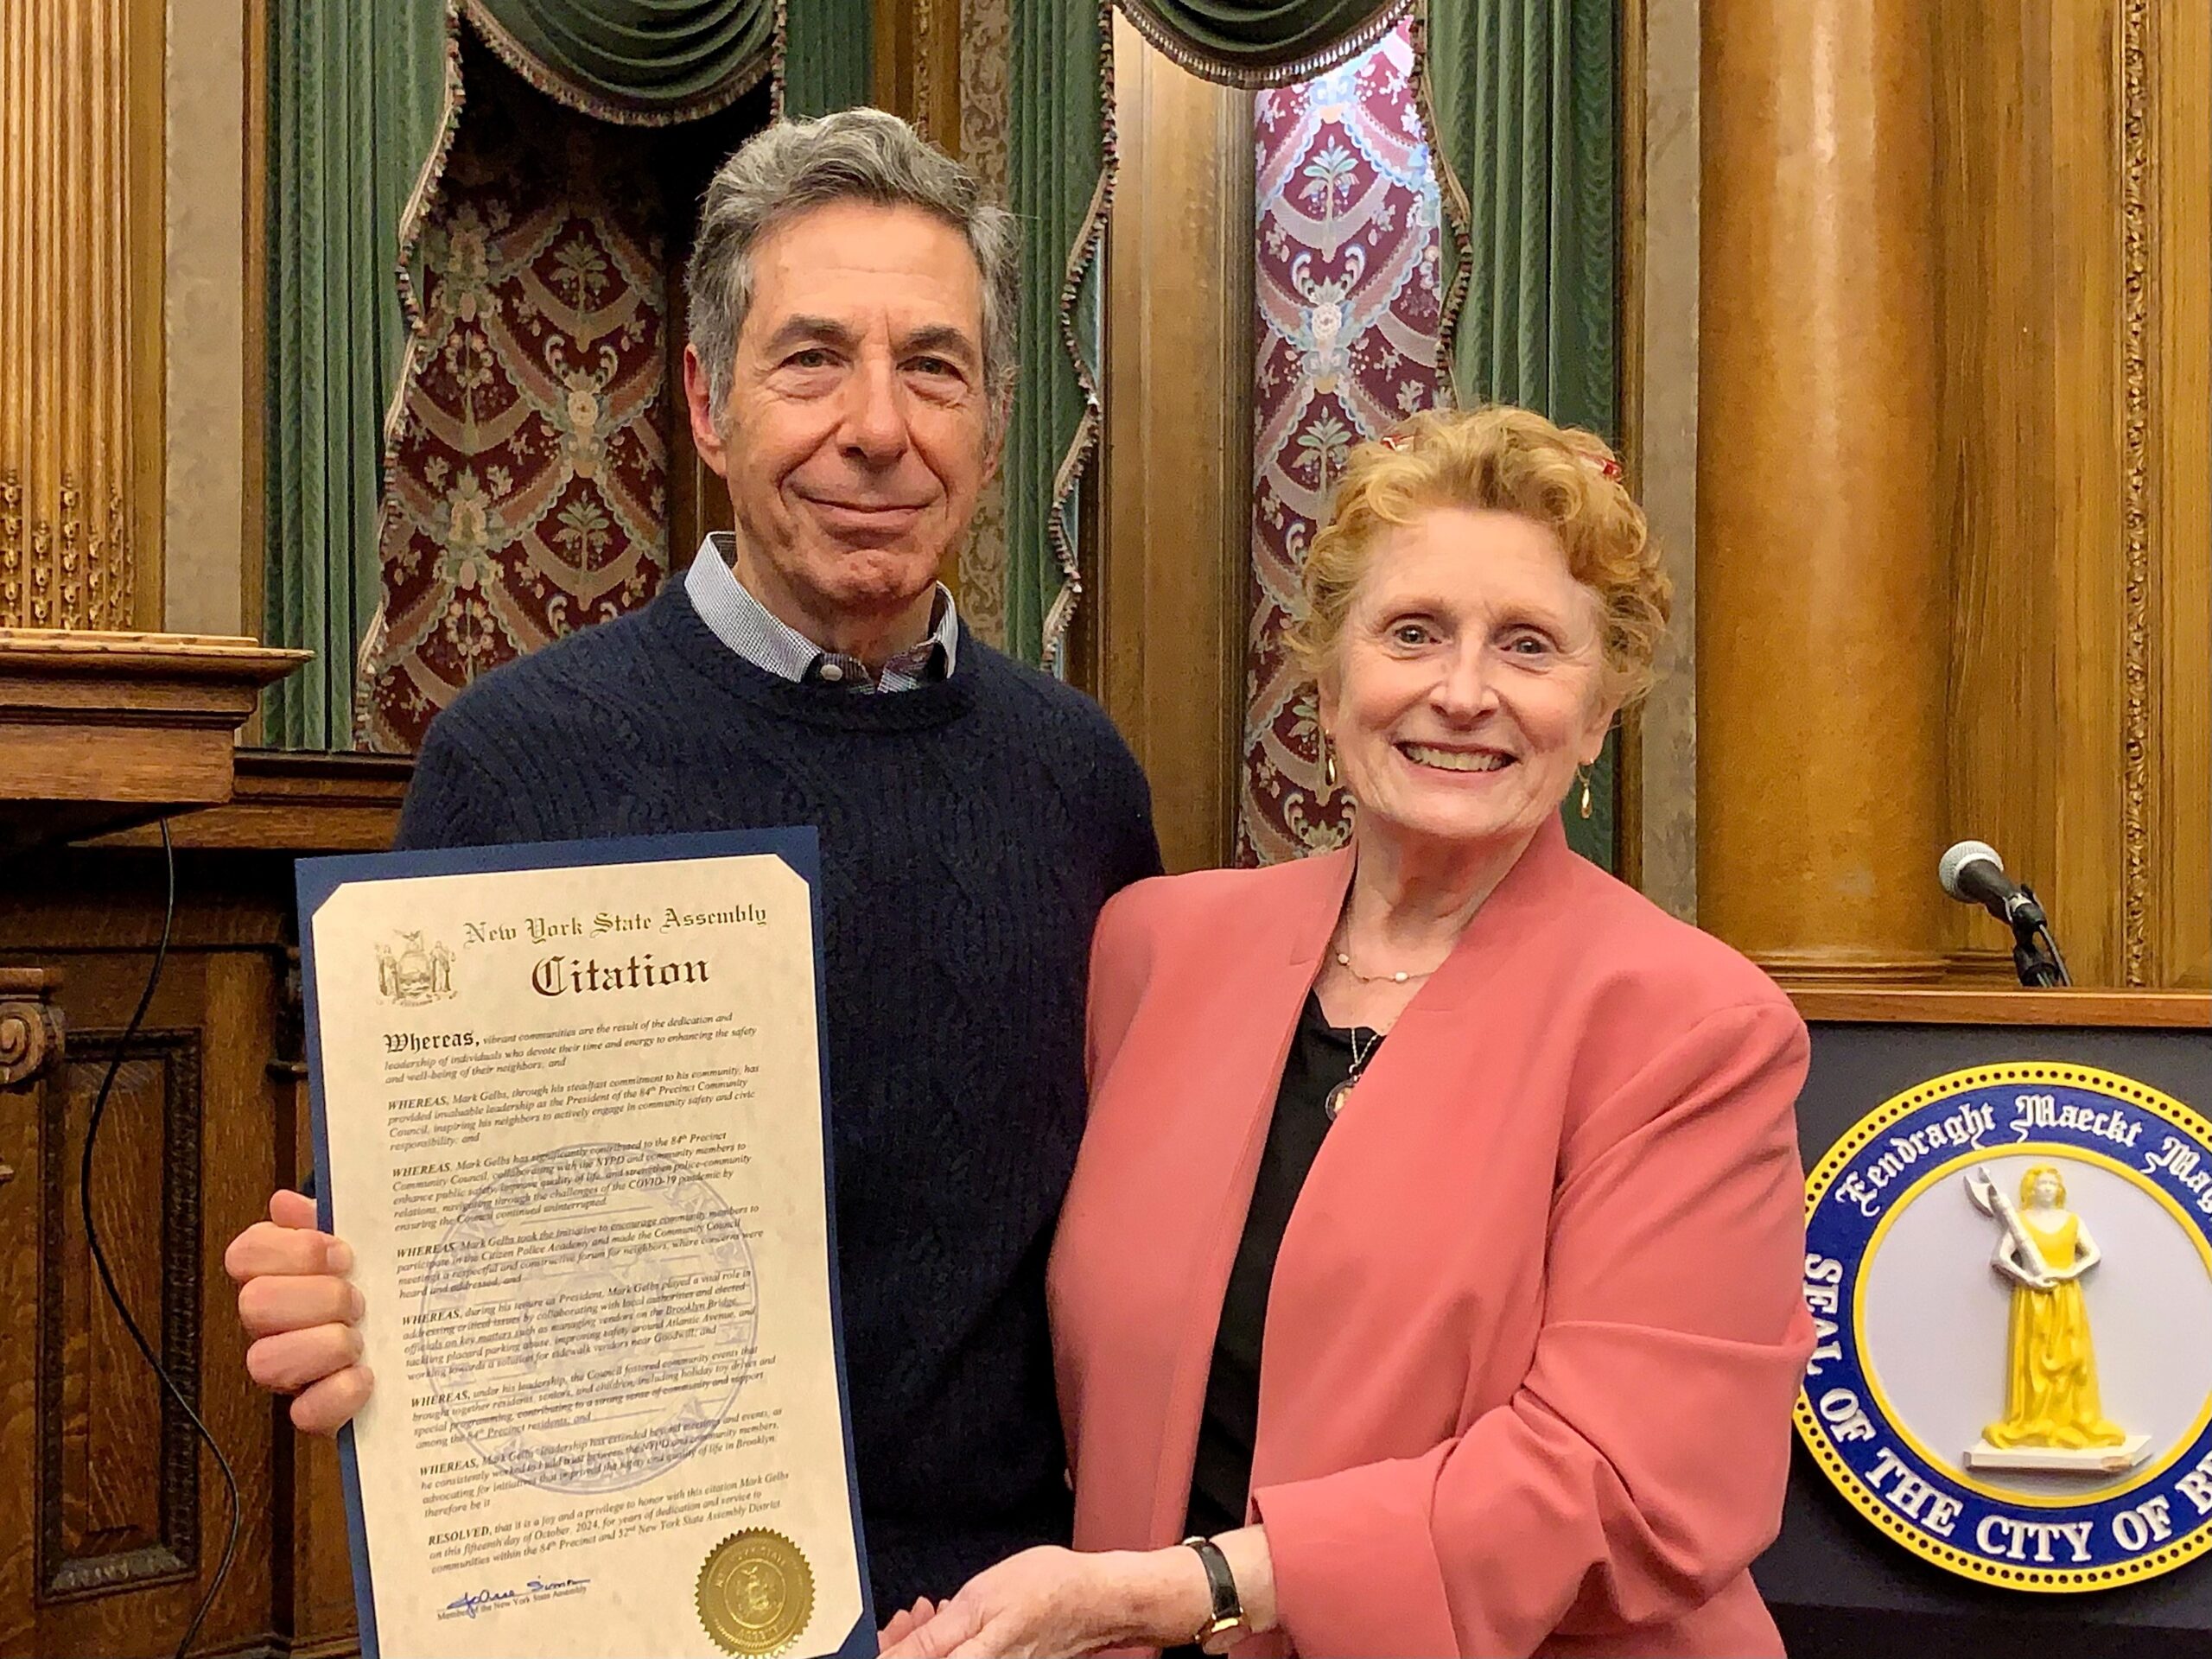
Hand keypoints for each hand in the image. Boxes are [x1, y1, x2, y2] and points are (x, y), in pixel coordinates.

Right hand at [223, 1189, 372, 1433]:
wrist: (434, 1339)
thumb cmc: (391, 1285)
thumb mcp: (374, 1244)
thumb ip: (337, 1218)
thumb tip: (287, 1203)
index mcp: (284, 1275)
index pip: (246, 1254)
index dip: (291, 1251)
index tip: (344, 1254)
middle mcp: (277, 1324)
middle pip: (254, 1305)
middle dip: (316, 1298)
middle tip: (359, 1300)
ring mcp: (293, 1371)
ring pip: (264, 1362)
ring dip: (323, 1346)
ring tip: (361, 1339)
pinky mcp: (318, 1411)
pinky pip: (304, 1415)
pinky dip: (338, 1395)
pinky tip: (367, 1376)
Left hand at [880, 1546, 1199, 1658]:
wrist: (1096, 1599)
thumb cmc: (1045, 1592)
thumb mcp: (978, 1603)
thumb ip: (931, 1640)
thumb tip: (889, 1657)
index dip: (886, 1653)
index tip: (870, 1639)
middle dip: (901, 1645)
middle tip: (905, 1615)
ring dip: (921, 1640)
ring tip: (925, 1610)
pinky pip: (961, 1658)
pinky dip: (946, 1641)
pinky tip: (947, 1619)